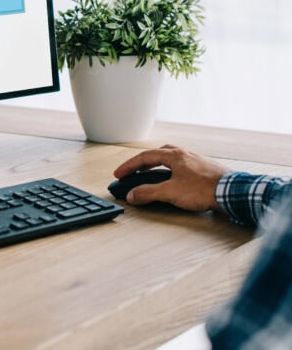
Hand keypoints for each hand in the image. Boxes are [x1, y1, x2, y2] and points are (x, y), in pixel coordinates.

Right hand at [113, 145, 228, 211]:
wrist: (232, 192)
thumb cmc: (204, 189)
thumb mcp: (170, 192)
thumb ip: (148, 193)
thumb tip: (133, 195)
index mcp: (174, 155)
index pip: (144, 158)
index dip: (129, 166)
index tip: (119, 174)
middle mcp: (184, 154)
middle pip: (157, 154)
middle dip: (142, 163)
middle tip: (132, 172)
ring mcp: (195, 161)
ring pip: (170, 159)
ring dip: (156, 166)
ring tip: (149, 175)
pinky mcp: (204, 171)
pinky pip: (181, 167)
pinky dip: (170, 172)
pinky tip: (172, 180)